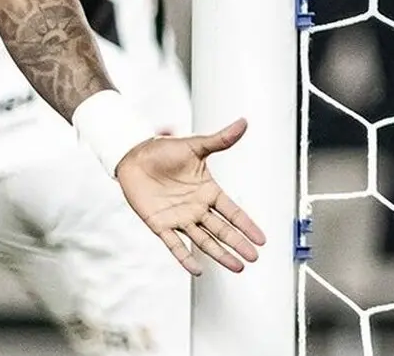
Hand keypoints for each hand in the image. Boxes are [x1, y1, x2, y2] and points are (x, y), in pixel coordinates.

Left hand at [116, 118, 265, 275]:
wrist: (131, 154)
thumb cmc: (162, 150)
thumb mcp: (194, 145)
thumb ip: (220, 140)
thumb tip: (243, 123)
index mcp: (207, 191)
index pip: (232, 211)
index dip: (246, 225)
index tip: (262, 239)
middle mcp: (196, 207)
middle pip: (221, 229)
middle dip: (238, 243)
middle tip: (253, 257)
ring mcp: (179, 217)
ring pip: (203, 240)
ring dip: (220, 254)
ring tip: (237, 267)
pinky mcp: (160, 223)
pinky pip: (175, 244)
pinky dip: (185, 257)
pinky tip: (197, 269)